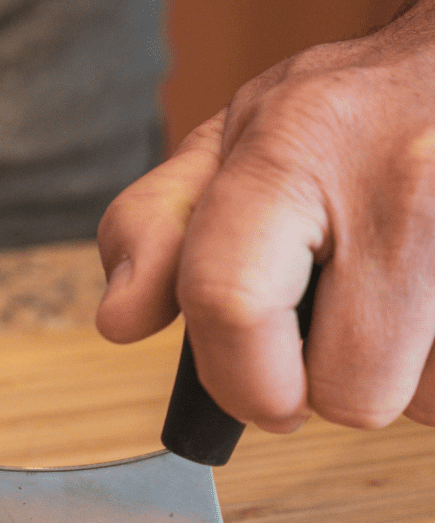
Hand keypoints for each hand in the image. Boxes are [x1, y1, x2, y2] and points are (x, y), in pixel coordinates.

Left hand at [96, 0, 434, 432]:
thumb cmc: (341, 120)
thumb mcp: (231, 149)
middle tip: (340, 318)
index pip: (231, 303)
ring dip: (403, 372)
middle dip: (336, 381)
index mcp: (295, 148)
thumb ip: (156, 230)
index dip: (242, 386)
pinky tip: (428, 299)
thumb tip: (118, 320)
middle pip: (353, 393)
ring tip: (397, 294)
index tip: (262, 402)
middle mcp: (400, 182)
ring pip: (424, 400)